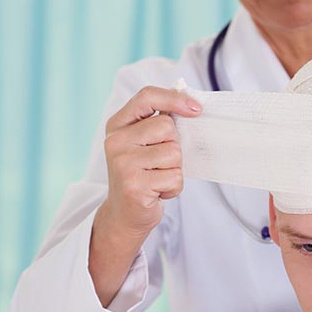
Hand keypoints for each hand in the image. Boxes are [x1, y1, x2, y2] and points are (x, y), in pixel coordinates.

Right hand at [101, 85, 200, 237]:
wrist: (124, 214)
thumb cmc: (142, 175)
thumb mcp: (144, 144)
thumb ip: (159, 124)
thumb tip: (192, 107)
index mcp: (118, 125)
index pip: (147, 97)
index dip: (174, 98)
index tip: (196, 108)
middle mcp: (116, 141)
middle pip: (167, 127)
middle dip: (174, 146)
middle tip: (159, 163)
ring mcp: (123, 163)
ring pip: (174, 153)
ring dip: (174, 169)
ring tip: (157, 178)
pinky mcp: (134, 185)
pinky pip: (174, 177)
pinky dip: (173, 187)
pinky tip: (157, 191)